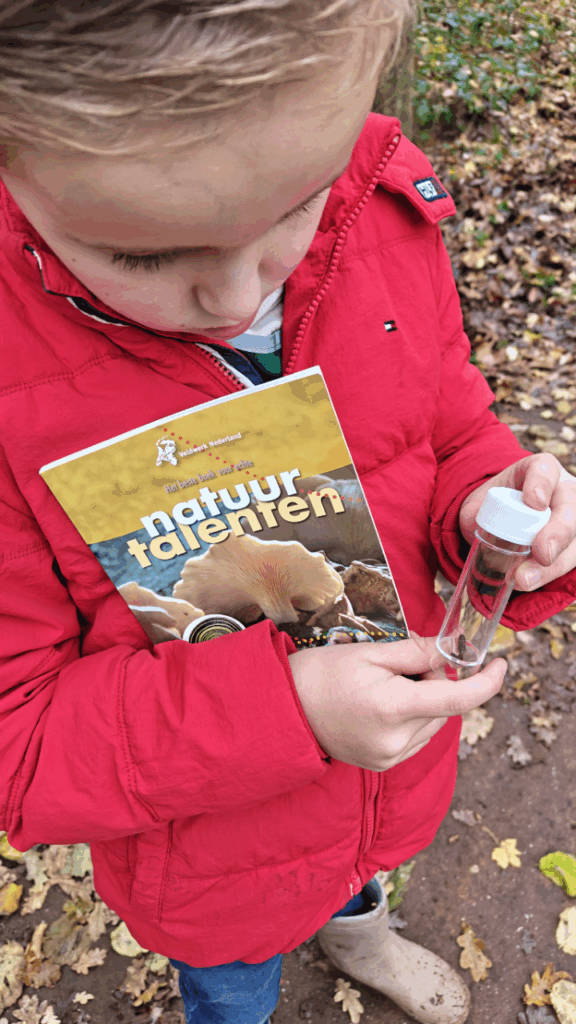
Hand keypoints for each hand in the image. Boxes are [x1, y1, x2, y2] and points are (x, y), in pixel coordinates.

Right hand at [288, 637, 505, 770]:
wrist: (284, 709)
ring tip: (388, 686)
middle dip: (436, 683)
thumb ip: (418, 652)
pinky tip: (384, 706)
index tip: (500, 664)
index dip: (487, 682)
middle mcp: (396, 741)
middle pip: (444, 708)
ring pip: (433, 724)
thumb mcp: (371, 652)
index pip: (459, 698)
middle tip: (404, 666)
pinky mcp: (383, 765)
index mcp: (393, 708)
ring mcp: (389, 757)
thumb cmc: (322, 674)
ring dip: (426, 702)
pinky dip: (414, 719)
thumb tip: (454, 651)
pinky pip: (417, 739)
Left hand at [459, 453, 575, 591]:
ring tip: (526, 579)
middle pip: (572, 508)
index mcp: (541, 471)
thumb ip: (476, 510)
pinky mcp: (574, 545)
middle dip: (559, 533)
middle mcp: (564, 492)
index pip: (545, 470)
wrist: (502, 521)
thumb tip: (474, 525)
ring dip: (555, 564)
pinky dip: (552, 575)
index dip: (542, 485)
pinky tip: (530, 583)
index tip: (534, 503)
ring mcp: (573, 520)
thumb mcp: (481, 501)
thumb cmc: (496, 505)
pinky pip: (572, 561)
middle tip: (542, 553)